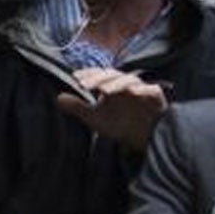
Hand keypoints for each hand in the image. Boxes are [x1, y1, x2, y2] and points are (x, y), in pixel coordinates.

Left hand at [55, 67, 169, 151]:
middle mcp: (126, 85)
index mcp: (111, 86)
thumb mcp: (95, 118)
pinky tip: (134, 92)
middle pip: (112, 75)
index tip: (75, 78)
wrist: (143, 139)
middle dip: (98, 78)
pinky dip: (143, 89)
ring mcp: (142, 89)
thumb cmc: (119, 124)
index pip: (99, 75)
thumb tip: (58, 98)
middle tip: (84, 85)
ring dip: (117, 83)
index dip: (88, 74)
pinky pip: (151, 90)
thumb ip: (78, 108)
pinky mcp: (156, 98)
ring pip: (130, 80)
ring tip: (104, 90)